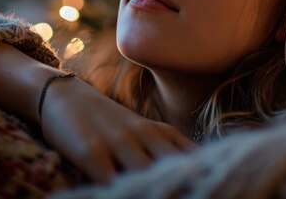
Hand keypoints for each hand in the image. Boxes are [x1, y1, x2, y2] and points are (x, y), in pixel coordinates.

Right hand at [40, 76, 195, 183]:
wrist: (64, 95)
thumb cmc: (107, 122)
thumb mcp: (143, 131)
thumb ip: (168, 150)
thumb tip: (198, 173)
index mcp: (160, 133)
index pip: (193, 158)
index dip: (207, 175)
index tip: (220, 186)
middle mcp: (144, 136)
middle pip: (176, 167)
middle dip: (189, 185)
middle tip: (206, 194)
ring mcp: (118, 143)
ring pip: (147, 174)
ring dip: (159, 190)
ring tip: (169, 196)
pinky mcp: (91, 151)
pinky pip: (110, 180)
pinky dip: (121, 191)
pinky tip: (126, 195)